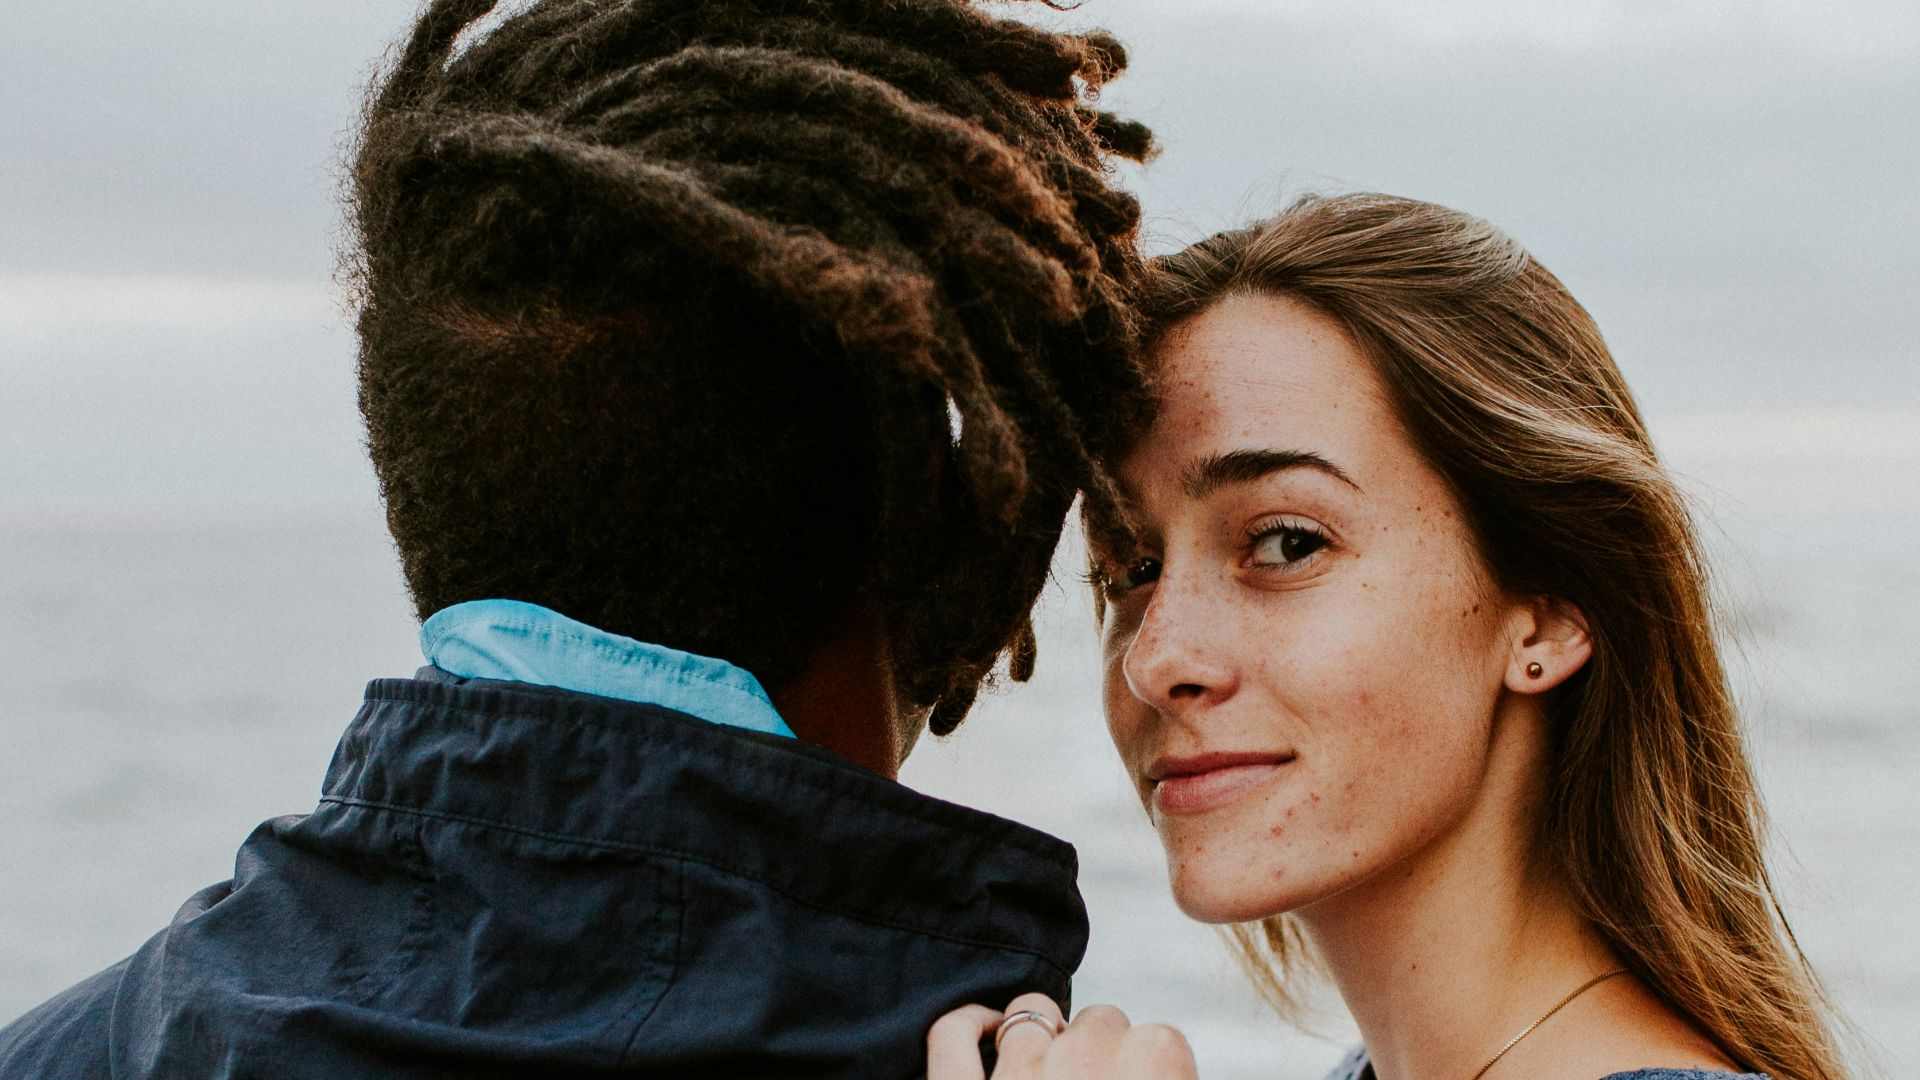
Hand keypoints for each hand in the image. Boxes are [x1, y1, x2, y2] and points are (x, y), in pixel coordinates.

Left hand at [927, 992, 1197, 1078]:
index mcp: (1154, 1068)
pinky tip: (984, 1034)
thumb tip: (1161, 1062)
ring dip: (1042, 1036)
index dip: (1151, 1072)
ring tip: (1050, 1073)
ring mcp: (1017, 1076)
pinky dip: (965, 1026)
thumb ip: (1169, 1074)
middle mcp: (1085, 1061)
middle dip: (1100, 1055)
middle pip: (1100, 1022)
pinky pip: (951, 1036)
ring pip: (1031, 1011)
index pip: (1161, 1041)